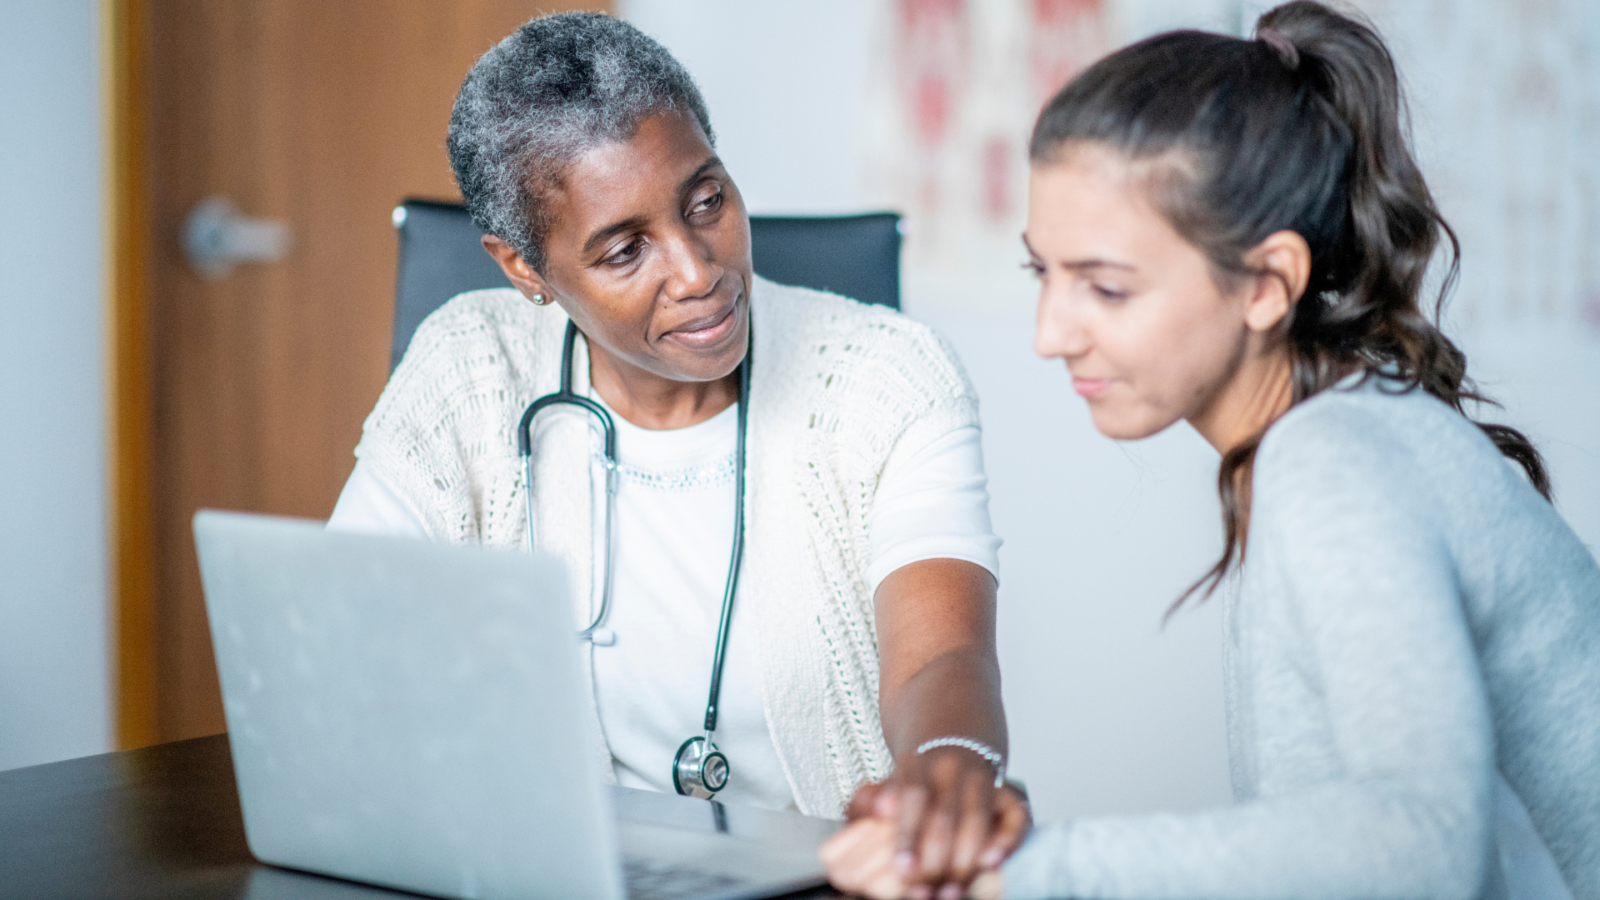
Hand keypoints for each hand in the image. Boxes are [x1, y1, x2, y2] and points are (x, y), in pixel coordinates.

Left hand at [842, 750, 1029, 898]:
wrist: (950, 756)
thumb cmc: (910, 789)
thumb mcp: (879, 789)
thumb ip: (864, 804)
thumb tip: (874, 813)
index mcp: (916, 764)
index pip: (914, 794)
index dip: (908, 833)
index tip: (902, 867)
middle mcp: (951, 768)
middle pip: (945, 814)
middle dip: (934, 859)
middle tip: (923, 890)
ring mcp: (982, 781)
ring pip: (977, 819)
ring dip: (964, 862)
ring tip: (950, 892)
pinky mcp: (1009, 797)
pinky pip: (1016, 818)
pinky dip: (1006, 841)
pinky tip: (991, 863)